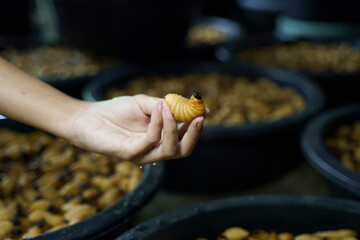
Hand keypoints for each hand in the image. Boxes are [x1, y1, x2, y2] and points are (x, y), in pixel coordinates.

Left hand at [68, 94, 208, 165]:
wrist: (87, 117)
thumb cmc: (115, 111)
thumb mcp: (145, 103)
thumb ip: (164, 106)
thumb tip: (189, 104)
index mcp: (160, 139)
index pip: (184, 138)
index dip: (196, 126)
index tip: (204, 110)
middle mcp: (154, 149)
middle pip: (183, 150)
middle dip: (193, 135)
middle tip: (198, 117)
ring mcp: (143, 154)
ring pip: (170, 149)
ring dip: (174, 127)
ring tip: (170, 108)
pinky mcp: (131, 154)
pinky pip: (151, 140)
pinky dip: (158, 124)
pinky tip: (157, 109)